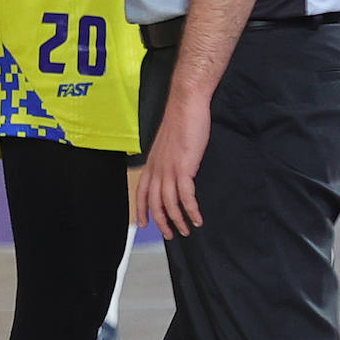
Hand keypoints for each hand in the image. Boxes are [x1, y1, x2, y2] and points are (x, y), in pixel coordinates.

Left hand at [135, 91, 210, 239]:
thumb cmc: (181, 120)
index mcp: (152, 162)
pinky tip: (198, 218)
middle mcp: (157, 168)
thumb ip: (167, 158)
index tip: (144, 223)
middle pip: (154, 202)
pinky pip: (186, 197)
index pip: (142, 191)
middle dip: (161, 222)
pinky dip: (191, 211)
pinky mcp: (184, 168)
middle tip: (171, 234)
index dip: (142, 209)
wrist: (187, 105)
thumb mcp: (168, 143)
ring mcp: (169, 169)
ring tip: (187, 229)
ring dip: (178, 220)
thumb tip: (173, 169)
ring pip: (169, 203)